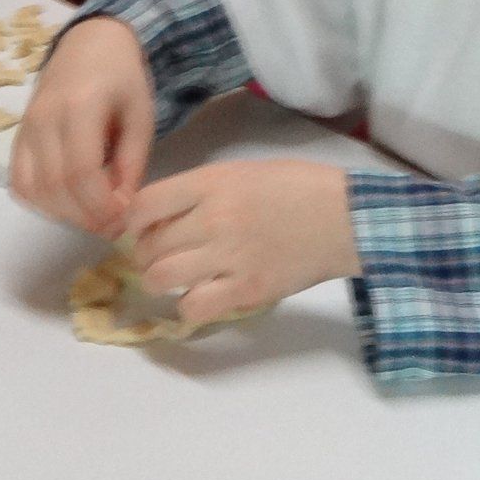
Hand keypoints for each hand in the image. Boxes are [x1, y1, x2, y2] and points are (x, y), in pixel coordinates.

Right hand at [10, 17, 156, 237]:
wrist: (89, 43)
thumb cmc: (122, 78)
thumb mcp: (141, 115)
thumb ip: (132, 162)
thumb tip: (122, 209)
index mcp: (79, 105)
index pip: (80, 170)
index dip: (100, 205)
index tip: (122, 220)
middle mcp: (44, 117)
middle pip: (54, 185)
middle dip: (84, 216)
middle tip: (112, 226)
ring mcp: (25, 127)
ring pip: (32, 188)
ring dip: (62, 214)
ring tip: (93, 216)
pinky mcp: (17, 136)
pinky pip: (19, 181)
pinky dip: (40, 202)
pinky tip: (68, 203)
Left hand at [126, 160, 359, 323]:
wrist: (346, 218)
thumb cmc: (298, 188)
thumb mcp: (243, 172)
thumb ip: (202, 191)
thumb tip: (162, 216)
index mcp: (213, 183)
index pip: (145, 204)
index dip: (133, 220)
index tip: (141, 228)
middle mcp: (214, 218)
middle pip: (148, 245)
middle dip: (146, 254)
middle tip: (162, 256)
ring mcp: (229, 256)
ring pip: (161, 278)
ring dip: (161, 281)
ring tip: (177, 279)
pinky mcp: (247, 289)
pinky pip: (193, 308)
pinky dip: (189, 307)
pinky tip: (201, 298)